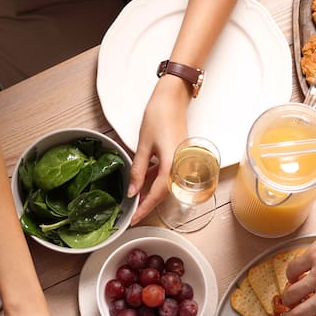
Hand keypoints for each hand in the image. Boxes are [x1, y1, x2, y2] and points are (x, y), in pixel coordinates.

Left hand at [128, 79, 189, 223]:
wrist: (173, 96)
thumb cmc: (159, 115)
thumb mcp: (143, 145)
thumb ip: (138, 170)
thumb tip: (132, 191)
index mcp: (173, 165)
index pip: (158, 194)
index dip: (145, 208)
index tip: (134, 219)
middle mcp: (181, 166)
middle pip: (164, 193)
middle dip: (148, 203)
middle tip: (133, 213)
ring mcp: (182, 161)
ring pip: (166, 184)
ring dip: (151, 192)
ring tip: (136, 198)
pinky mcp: (180, 155)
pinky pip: (169, 173)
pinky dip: (157, 179)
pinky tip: (145, 179)